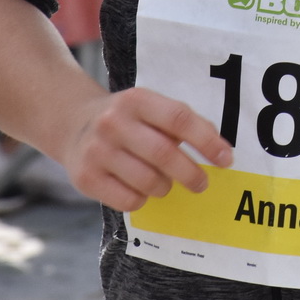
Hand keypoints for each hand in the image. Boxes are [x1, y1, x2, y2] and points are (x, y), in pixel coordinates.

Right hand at [60, 87, 234, 211]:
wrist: (73, 124)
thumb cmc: (127, 119)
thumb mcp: (149, 108)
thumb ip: (180, 123)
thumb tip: (219, 151)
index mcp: (136, 100)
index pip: (179, 118)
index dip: (207, 140)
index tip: (226, 159)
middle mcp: (113, 122)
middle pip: (164, 154)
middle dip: (191, 173)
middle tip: (202, 183)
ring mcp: (97, 151)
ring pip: (149, 181)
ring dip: (166, 187)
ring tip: (165, 183)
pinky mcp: (86, 178)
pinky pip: (129, 200)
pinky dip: (143, 199)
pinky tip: (140, 189)